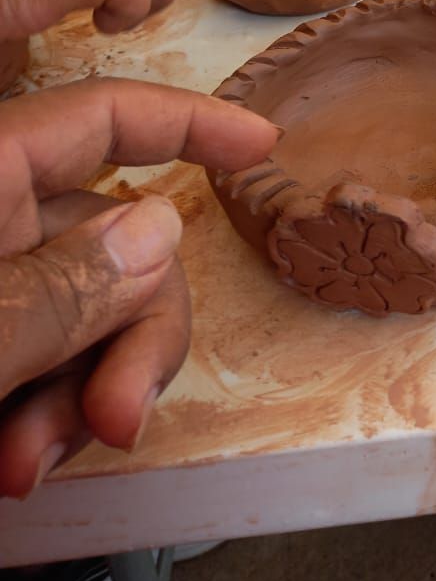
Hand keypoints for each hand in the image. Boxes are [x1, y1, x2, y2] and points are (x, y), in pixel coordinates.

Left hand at [0, 78, 280, 497]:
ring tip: (28, 464)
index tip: (264, 143)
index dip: (191, 121)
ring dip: (91, 390)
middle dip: (135, 333)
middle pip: (121, 243)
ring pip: (95, 313)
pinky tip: (17, 460)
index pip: (106, 116)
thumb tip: (160, 229)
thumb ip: (61, 286)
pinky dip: (54, 408)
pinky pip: (54, 357)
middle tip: (114, 419)